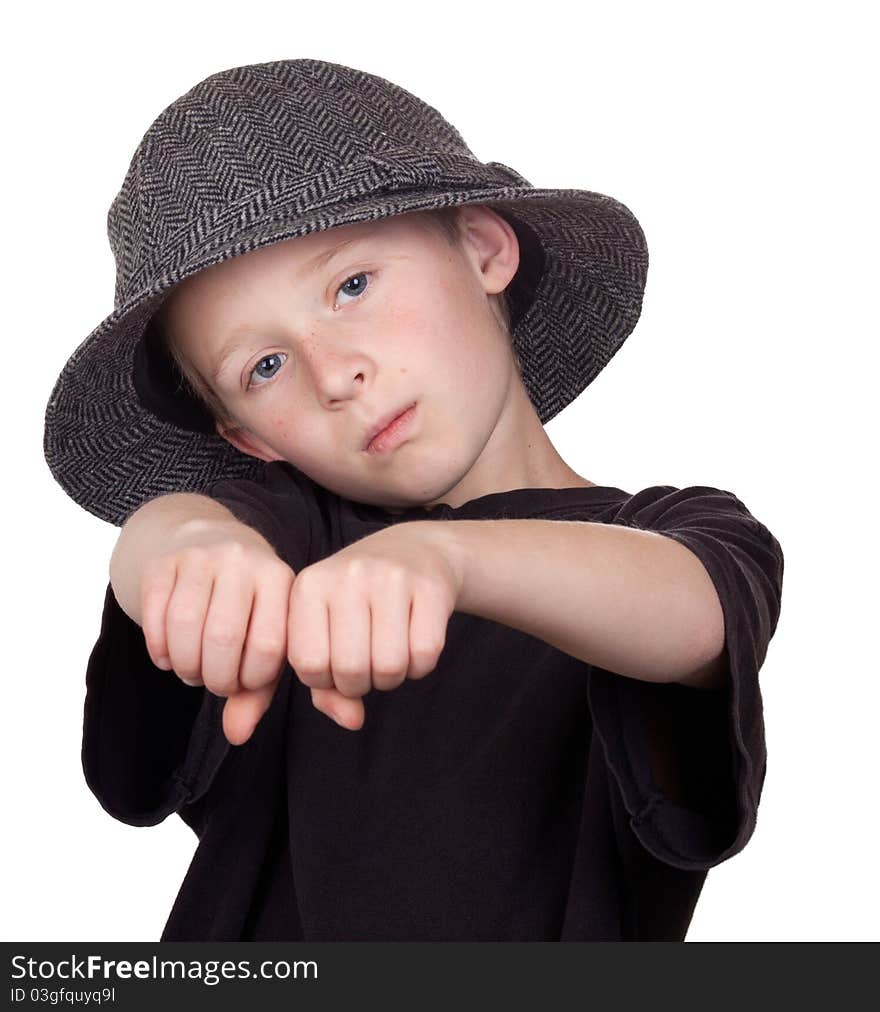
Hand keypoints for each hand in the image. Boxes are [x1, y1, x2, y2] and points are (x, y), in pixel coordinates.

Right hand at [139, 520, 295, 745]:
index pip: (268, 647)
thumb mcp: (264, 638)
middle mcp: (244, 561)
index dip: (250, 680)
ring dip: (184, 665)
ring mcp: (202, 556)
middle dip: (214, 677)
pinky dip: (158, 649)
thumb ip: (258, 690)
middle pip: (222, 638)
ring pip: (184, 627)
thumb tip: (238, 736)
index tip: (242, 684)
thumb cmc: (245, 606)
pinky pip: (154, 615)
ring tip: (191, 670)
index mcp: (280, 580)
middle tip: (212, 682)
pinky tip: (167, 655)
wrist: (208, 541)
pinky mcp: (163, 562)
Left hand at [287, 522, 462, 729]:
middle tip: (367, 664)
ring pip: (390, 667)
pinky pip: (425, 656)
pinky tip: (414, 644)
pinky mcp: (431, 586)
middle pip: (350, 669)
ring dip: (391, 678)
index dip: (325, 680)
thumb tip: (352, 722)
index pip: (308, 665)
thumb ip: (322, 687)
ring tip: (388, 654)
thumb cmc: (358, 606)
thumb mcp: (326, 635)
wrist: (413, 552)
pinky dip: (420, 667)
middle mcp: (348, 575)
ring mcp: (391, 576)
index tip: (335, 664)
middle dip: (360, 683)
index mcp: (309, 586)